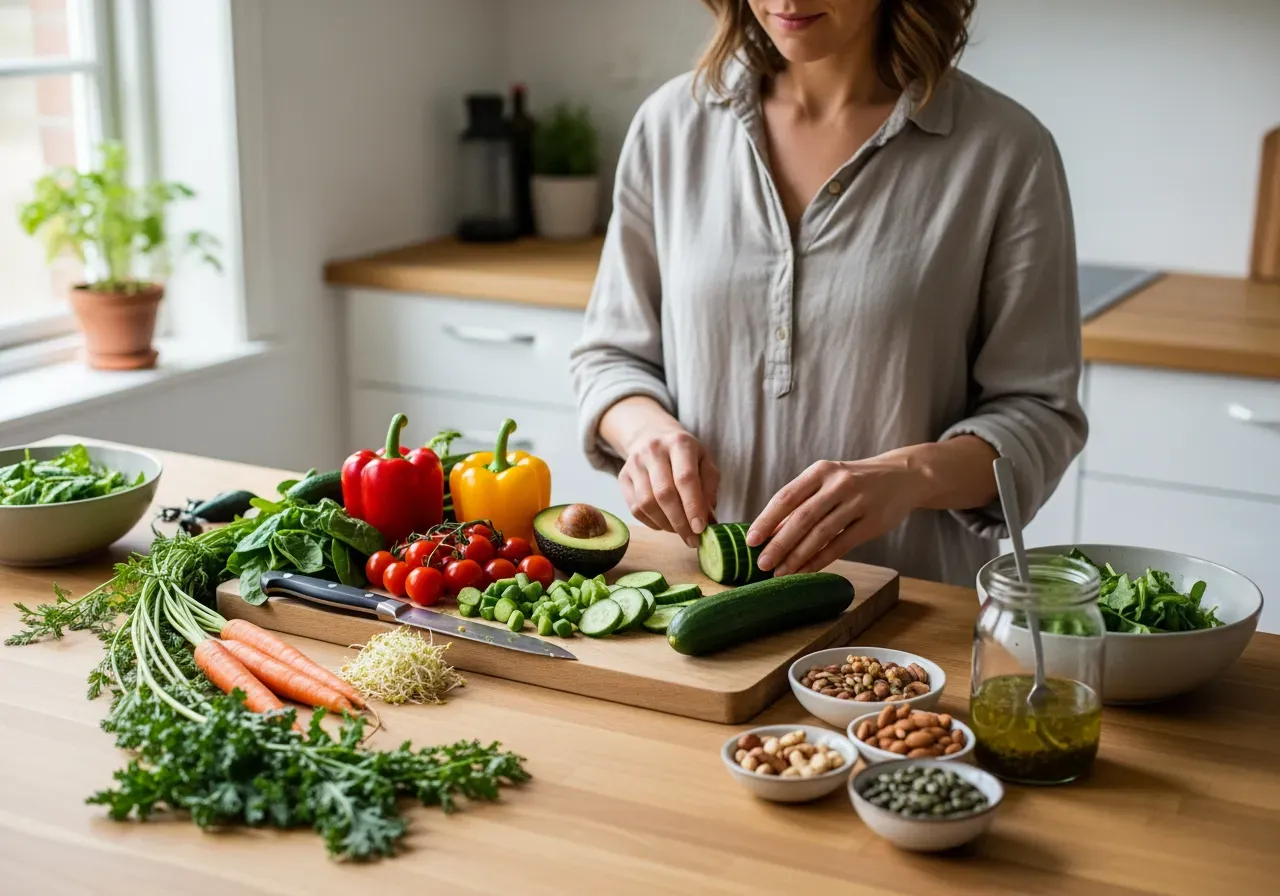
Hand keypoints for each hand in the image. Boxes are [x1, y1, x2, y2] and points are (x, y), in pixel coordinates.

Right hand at [618, 429, 718, 547]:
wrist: (652, 436)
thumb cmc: (685, 455)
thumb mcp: (704, 463)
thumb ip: (709, 490)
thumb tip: (708, 521)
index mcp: (679, 444)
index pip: (685, 478)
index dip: (693, 506)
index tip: (700, 528)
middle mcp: (654, 450)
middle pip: (664, 493)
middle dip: (680, 522)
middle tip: (692, 539)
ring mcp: (634, 463)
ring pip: (647, 503)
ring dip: (665, 524)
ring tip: (679, 531)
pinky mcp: (622, 477)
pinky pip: (635, 508)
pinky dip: (652, 522)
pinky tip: (664, 523)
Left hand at [748, 455, 927, 575]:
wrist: (903, 477)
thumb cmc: (854, 482)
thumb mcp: (828, 481)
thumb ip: (803, 502)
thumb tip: (770, 533)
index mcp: (820, 471)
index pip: (786, 497)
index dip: (767, 520)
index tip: (750, 540)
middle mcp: (838, 484)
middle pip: (802, 517)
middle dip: (779, 543)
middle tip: (762, 563)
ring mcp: (857, 502)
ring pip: (821, 534)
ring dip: (797, 556)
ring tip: (780, 572)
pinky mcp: (872, 522)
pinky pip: (841, 545)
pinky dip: (820, 561)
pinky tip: (806, 572)